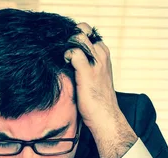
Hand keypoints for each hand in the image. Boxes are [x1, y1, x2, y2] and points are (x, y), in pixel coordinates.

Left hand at [64, 23, 136, 157]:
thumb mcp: (93, 77)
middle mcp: (101, 54)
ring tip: (63, 61)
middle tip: (61, 54)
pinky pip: (73, 52)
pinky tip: (65, 66)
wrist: (106, 117)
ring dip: (66, 46)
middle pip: (83, 30)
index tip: (66, 49)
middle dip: (68, 38)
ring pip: (78, 37)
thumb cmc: (97, 101)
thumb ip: (84, 65)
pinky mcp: (87, 71)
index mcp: (103, 54)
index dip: (74, 37)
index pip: (88, 32)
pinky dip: (65, 56)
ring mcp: (95, 61)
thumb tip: (65, 59)